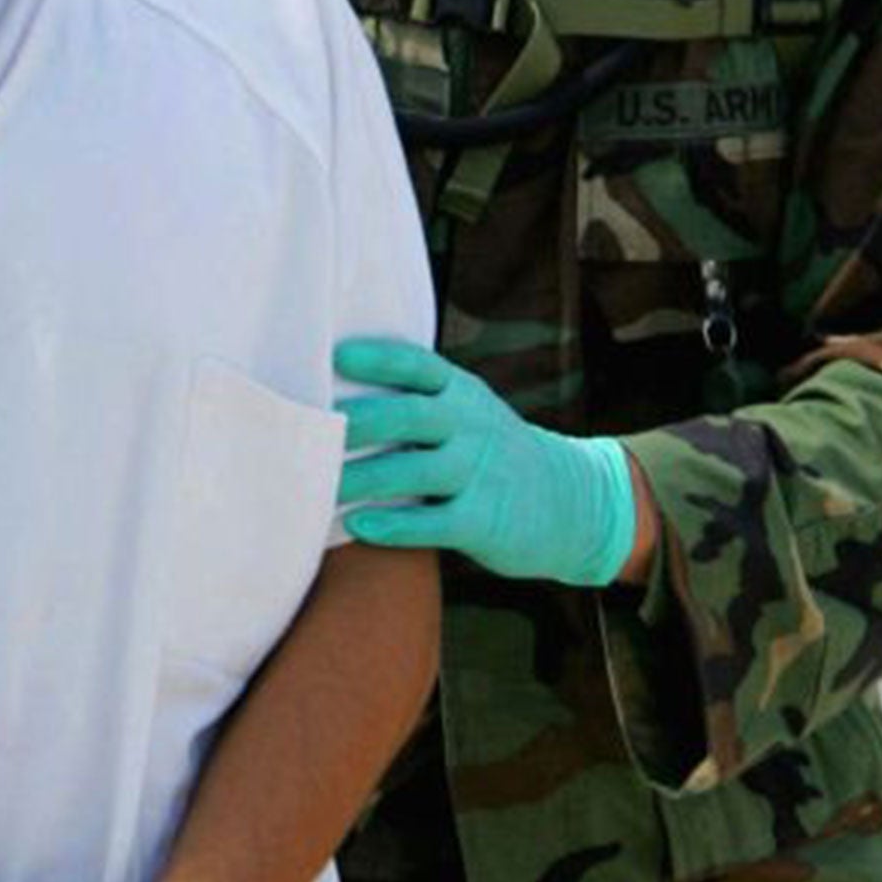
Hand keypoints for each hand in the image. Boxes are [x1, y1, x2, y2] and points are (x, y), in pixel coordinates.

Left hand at [334, 339, 637, 587]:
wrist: (572, 500)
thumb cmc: (489, 454)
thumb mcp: (465, 412)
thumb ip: (414, 401)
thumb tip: (329, 395)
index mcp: (461, 393)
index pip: (418, 367)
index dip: (379, 359)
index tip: (337, 356)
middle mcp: (471, 426)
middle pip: (410, 417)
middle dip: (360, 421)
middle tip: (310, 427)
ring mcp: (480, 472)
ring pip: (415, 472)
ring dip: (363, 479)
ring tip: (318, 485)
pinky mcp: (484, 520)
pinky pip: (434, 523)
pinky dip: (395, 526)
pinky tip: (357, 525)